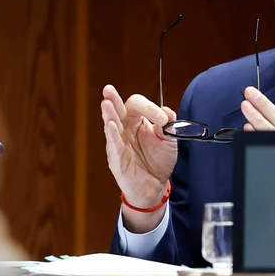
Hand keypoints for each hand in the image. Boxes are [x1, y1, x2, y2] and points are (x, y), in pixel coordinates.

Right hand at [101, 84, 177, 227]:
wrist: (155, 186)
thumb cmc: (158, 161)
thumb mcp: (168, 140)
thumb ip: (168, 124)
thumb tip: (166, 111)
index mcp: (137, 122)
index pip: (137, 106)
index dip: (149, 108)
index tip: (162, 120)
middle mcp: (125, 130)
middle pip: (118, 111)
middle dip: (113, 100)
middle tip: (109, 89)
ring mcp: (119, 143)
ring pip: (112, 125)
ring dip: (109, 114)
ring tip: (106, 103)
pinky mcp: (117, 158)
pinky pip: (114, 145)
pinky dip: (112, 134)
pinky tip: (110, 125)